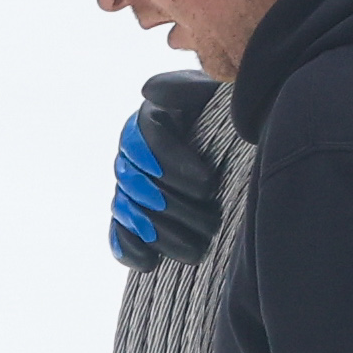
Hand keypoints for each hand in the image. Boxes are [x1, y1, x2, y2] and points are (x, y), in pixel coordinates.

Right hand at [107, 73, 223, 269]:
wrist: (233, 149)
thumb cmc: (225, 118)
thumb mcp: (212, 96)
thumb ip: (184, 89)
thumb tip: (150, 91)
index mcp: (149, 120)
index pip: (146, 140)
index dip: (172, 163)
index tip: (206, 184)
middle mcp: (132, 153)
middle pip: (138, 182)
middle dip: (175, 206)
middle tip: (211, 220)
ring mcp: (128, 187)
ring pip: (130, 211)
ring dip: (162, 233)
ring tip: (197, 249)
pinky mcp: (131, 217)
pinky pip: (119, 234)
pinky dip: (131, 249)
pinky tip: (150, 262)